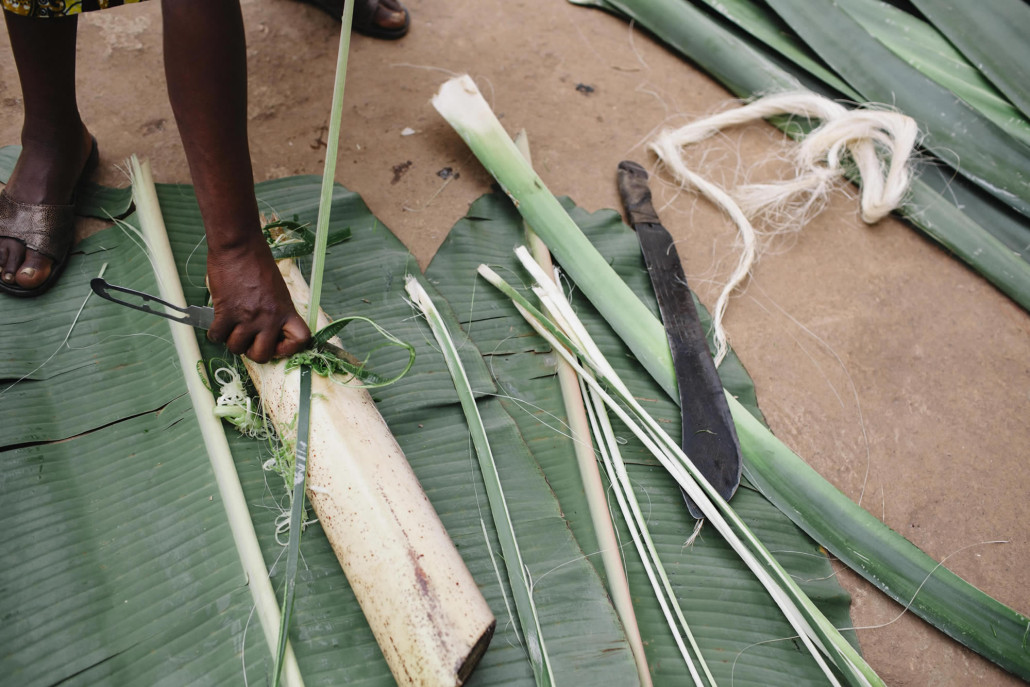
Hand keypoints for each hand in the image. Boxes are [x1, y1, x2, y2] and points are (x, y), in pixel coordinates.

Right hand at [205, 236, 309, 363]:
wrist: (239, 246)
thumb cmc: (258, 262)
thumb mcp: (277, 289)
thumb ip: (275, 310)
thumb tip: (266, 330)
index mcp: (286, 310)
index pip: (300, 340)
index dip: (288, 348)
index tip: (276, 343)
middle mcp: (269, 318)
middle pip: (262, 355)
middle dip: (253, 351)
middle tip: (248, 339)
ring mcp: (247, 317)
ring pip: (236, 348)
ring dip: (232, 341)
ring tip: (232, 328)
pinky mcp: (226, 312)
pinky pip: (217, 336)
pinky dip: (215, 333)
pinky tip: (218, 323)